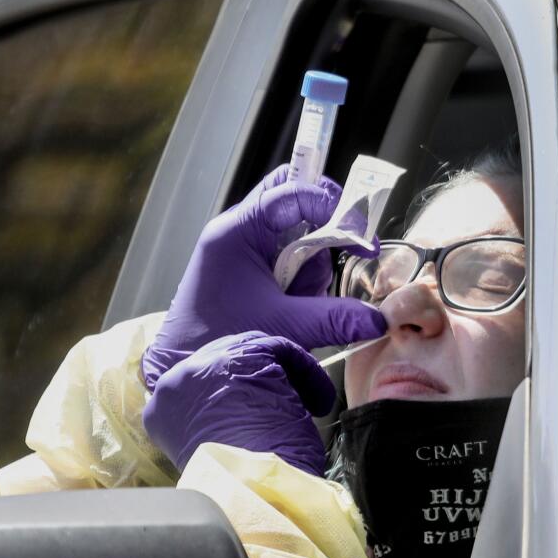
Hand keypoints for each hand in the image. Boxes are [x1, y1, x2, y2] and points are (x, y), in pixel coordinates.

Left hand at [141, 166, 386, 390]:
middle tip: (344, 247)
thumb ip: (335, 317)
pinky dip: (297, 279)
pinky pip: (283, 259)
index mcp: (237, 230)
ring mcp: (239, 248)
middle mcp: (236, 231)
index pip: (293, 191)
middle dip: (321, 226)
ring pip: (294, 234)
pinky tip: (291, 307)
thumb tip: (376, 319)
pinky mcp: (244, 268)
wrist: (180, 365)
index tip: (358, 235)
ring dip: (308, 265)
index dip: (332, 207)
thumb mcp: (285, 326)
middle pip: (292, 200)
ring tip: (297, 303)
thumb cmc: (218, 341)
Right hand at [143, 332, 336, 475]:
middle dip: (255, 375)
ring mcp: (208, 365)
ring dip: (284, 376)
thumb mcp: (205, 454)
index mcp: (160, 409)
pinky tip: (317, 401)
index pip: (196, 383)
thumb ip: (209, 425)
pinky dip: (306, 373)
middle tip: (282, 397)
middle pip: (220, 358)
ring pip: (252, 352)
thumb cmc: (232, 486)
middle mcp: (176, 380)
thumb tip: (233, 411)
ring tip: (305, 403)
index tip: (253, 405)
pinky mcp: (244, 357)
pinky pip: (281, 350)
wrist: (248, 491)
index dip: (230, 391)